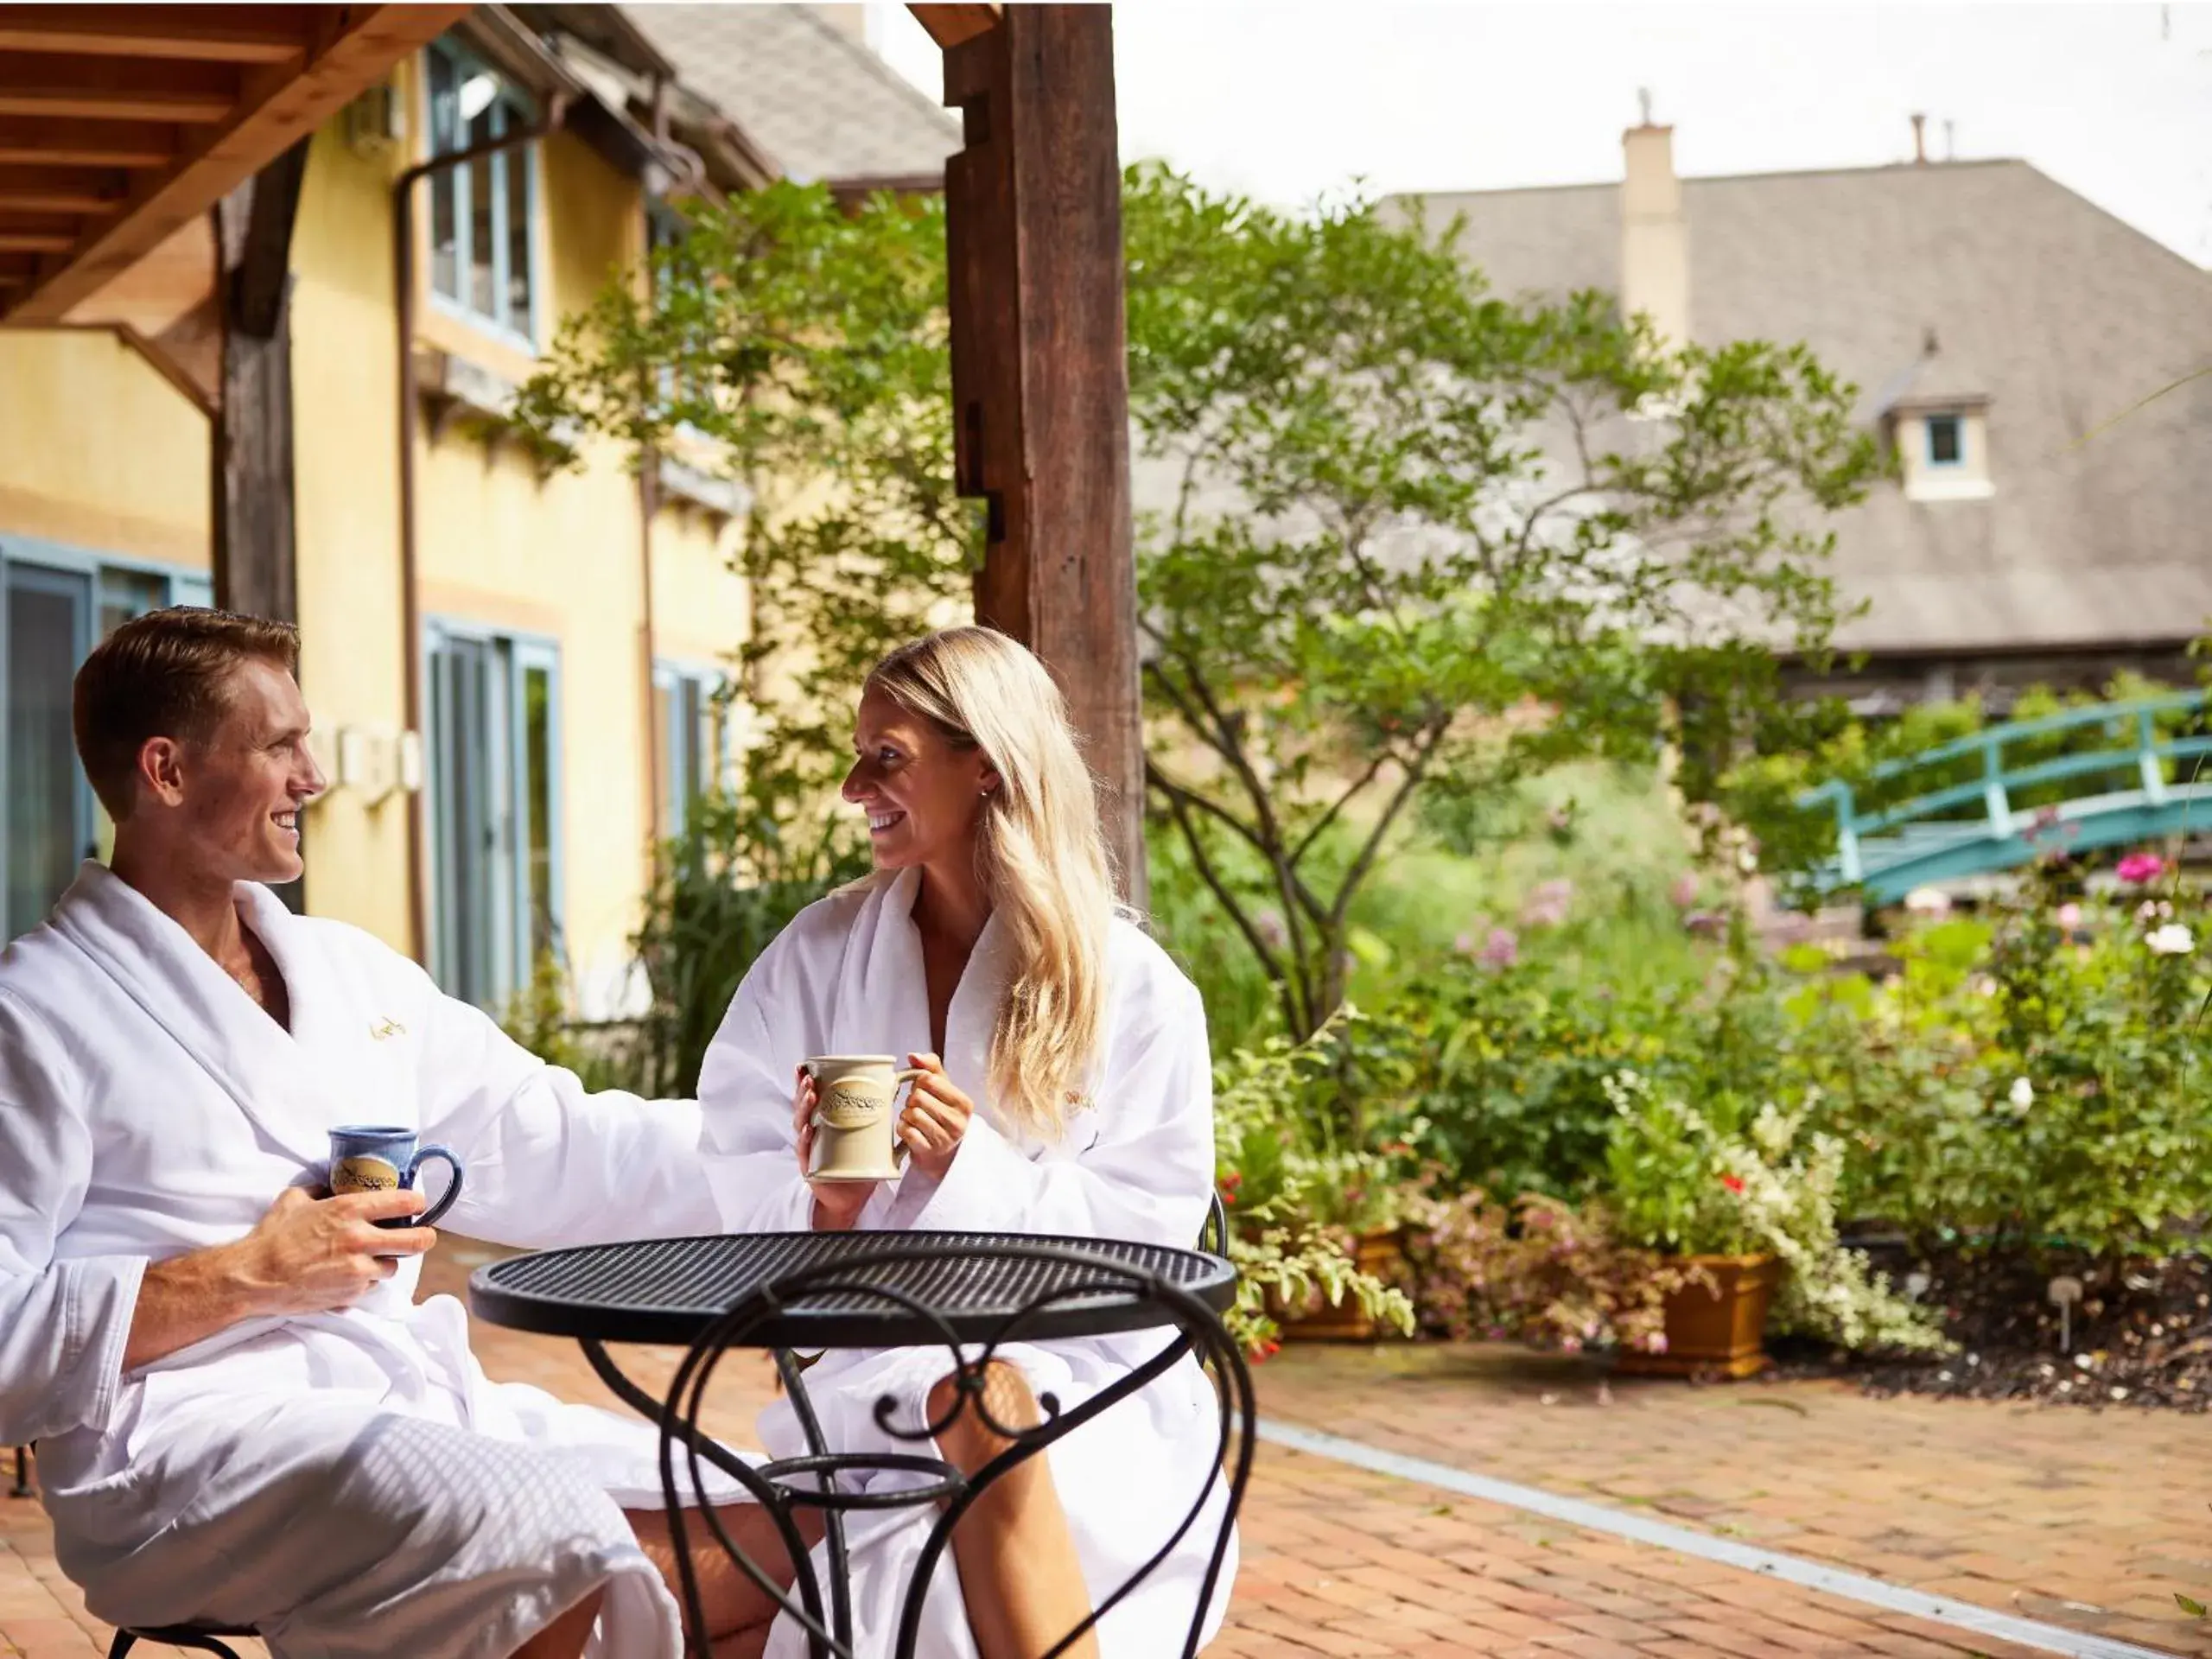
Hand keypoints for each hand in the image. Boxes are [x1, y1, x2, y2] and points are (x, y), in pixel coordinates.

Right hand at [230, 1186, 436, 1317]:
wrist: (255, 1276)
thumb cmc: (272, 1235)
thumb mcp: (296, 1199)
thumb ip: (322, 1189)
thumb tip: (334, 1183)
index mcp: (350, 1210)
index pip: (405, 1202)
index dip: (417, 1202)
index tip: (418, 1204)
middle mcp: (360, 1239)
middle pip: (417, 1240)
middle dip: (425, 1237)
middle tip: (424, 1235)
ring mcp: (358, 1269)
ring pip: (394, 1267)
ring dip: (386, 1262)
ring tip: (370, 1258)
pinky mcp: (351, 1293)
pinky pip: (371, 1286)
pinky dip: (365, 1281)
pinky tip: (347, 1275)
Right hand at [795, 1065, 873, 1231]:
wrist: (852, 1197)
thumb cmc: (859, 1164)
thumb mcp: (870, 1135)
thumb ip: (881, 1114)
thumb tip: (897, 1089)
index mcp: (823, 1121)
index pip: (812, 1097)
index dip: (806, 1081)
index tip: (806, 1066)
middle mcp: (813, 1131)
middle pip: (802, 1106)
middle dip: (803, 1090)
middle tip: (809, 1078)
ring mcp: (810, 1149)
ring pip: (801, 1124)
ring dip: (804, 1109)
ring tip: (811, 1096)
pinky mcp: (811, 1167)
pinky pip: (805, 1151)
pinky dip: (806, 1140)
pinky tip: (810, 1130)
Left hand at [899, 1052, 974, 1180]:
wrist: (943, 1155)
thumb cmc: (941, 1115)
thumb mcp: (944, 1089)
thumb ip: (931, 1067)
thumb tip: (913, 1055)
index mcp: (964, 1103)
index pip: (929, 1079)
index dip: (919, 1082)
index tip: (923, 1090)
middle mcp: (958, 1122)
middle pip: (918, 1097)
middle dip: (912, 1100)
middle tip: (917, 1106)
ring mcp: (944, 1140)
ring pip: (911, 1114)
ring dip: (906, 1114)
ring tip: (913, 1119)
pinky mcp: (928, 1153)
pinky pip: (905, 1131)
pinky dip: (902, 1128)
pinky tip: (909, 1130)